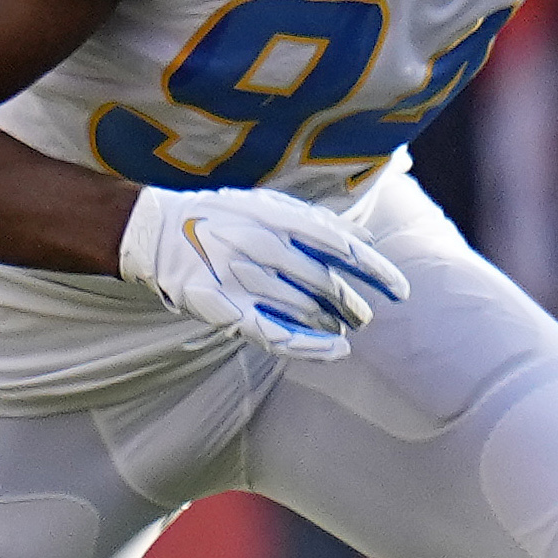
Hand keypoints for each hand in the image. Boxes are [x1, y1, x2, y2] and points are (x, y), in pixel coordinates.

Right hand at [118, 185, 405, 361]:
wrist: (156, 233)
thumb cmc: (220, 218)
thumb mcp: (268, 206)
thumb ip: (316, 222)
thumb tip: (366, 235)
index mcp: (277, 219)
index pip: (343, 248)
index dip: (377, 271)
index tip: (400, 291)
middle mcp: (264, 249)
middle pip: (328, 286)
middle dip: (352, 305)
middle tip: (363, 316)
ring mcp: (245, 281)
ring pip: (308, 311)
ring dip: (332, 323)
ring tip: (340, 326)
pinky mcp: (227, 311)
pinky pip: (279, 336)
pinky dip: (313, 347)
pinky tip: (336, 351)